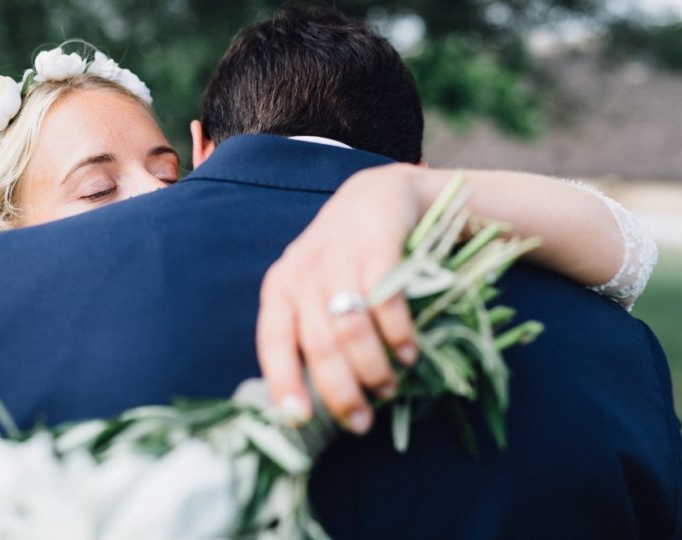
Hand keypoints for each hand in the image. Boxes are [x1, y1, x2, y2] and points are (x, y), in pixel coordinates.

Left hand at [257, 164, 436, 433]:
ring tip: (389, 387)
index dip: (283, 381)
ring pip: (351, 328)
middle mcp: (303, 272)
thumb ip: (309, 329)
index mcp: (280, 287)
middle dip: (340, 390)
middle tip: (361, 422)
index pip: (272, 340)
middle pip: (318, 344)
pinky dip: (398, 334)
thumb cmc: (342, 257)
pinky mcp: (377, 247)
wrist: (378, 196)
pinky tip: (409, 353)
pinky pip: (385, 302)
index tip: (298, 418)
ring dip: (372, 367)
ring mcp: (339, 258)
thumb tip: (316, 397)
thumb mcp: (313, 287)